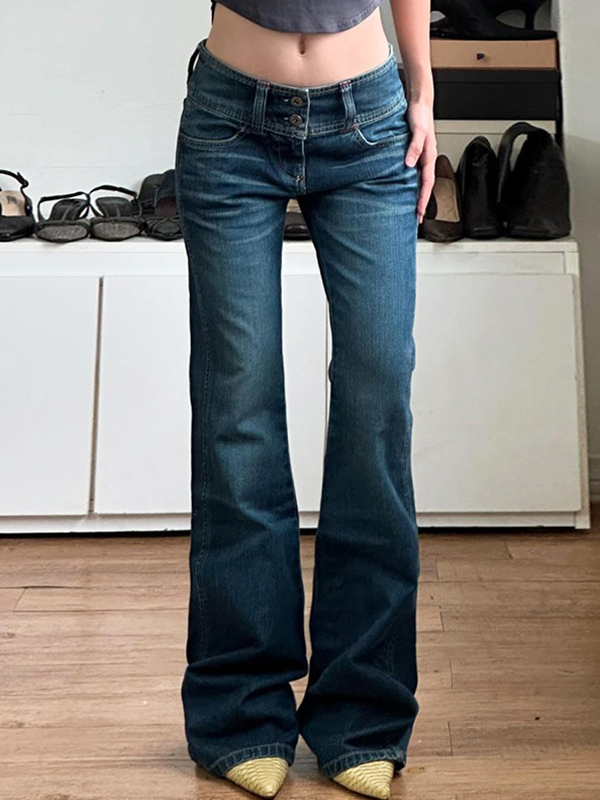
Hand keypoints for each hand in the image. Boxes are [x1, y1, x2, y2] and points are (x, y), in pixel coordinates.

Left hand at [405, 100, 436, 223]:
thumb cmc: (419, 114)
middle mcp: (426, 158)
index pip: (427, 183)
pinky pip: (414, 173)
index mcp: (429, 156)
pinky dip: (411, 184)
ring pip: (420, 181)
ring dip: (417, 195)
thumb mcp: (418, 130)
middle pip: (425, 186)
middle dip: (421, 203)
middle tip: (416, 219)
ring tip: (412, 209)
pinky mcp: (415, 153)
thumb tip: (409, 164)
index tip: (419, 213)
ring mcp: (421, 157)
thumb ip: (414, 147)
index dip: (423, 199)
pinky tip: (405, 189)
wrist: (419, 101)